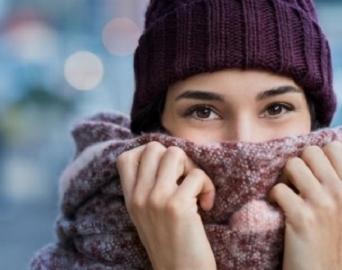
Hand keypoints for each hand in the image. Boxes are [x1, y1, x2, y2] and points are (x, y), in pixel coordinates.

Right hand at [116, 142, 216, 269]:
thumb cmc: (170, 245)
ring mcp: (156, 199)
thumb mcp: (146, 216)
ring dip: (192, 168)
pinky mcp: (176, 206)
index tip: (166, 171)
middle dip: (176, 158)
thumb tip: (166, 157)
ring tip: (196, 190)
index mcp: (130, 199)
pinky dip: (208, 187)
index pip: (126, 157)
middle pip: (154, 147)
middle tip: (184, 179)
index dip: (148, 155)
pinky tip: (207, 206)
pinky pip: (197, 175)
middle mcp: (139, 196)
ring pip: (175, 153)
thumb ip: (147, 189)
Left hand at [269, 141, 341, 269]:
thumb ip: (335, 182)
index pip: (333, 147)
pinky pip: (279, 189)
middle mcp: (341, 192)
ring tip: (287, 193)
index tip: (312, 172)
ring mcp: (322, 204)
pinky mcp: (301, 217)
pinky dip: (273, 197)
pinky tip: (278, 207)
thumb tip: (315, 155)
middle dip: (299, 164)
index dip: (317, 156)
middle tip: (296, 182)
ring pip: (292, 165)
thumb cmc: (331, 239)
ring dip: (285, 178)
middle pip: (310, 152)